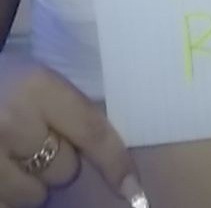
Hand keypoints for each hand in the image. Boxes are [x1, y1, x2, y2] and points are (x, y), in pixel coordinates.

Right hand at [0, 54, 146, 206]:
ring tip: (8, 151)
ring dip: (28, 181)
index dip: (115, 161)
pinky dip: (7, 193)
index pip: (91, 130)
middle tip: (31, 136)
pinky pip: (8, 204)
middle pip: (64, 168)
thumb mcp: (33, 80)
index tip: (133, 189)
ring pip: (34, 195)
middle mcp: (13, 122)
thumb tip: (104, 150)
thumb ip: (65, 107)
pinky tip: (0, 168)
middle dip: (55, 159)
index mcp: (36, 86)